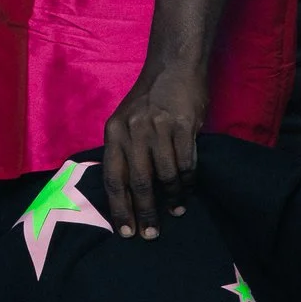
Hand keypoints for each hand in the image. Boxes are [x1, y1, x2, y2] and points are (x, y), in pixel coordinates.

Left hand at [101, 62, 205, 239]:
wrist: (173, 67)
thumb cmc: (147, 99)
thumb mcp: (124, 121)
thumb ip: (122, 151)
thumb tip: (124, 192)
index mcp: (114, 132)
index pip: (113, 178)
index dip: (119, 208)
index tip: (125, 231)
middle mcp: (134, 131)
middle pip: (139, 183)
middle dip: (144, 213)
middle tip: (150, 234)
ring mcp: (160, 128)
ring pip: (166, 176)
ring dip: (171, 199)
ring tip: (173, 212)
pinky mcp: (184, 126)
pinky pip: (186, 164)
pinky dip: (187, 183)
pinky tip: (186, 193)